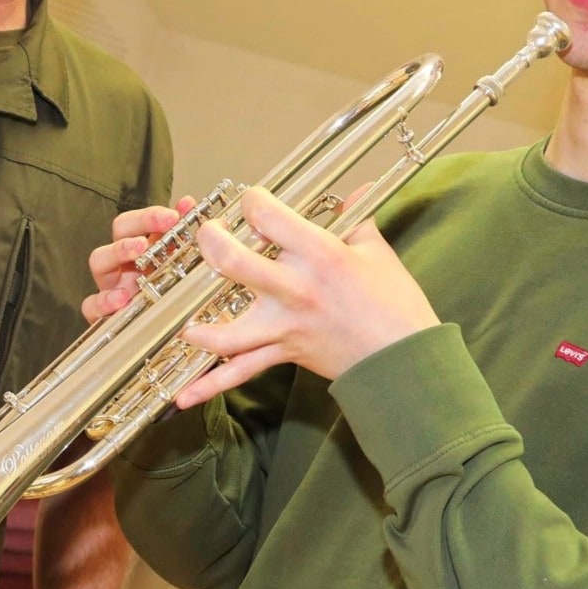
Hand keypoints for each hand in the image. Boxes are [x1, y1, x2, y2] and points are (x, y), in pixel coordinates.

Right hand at [80, 197, 195, 322]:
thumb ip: (183, 236)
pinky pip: (91, 305)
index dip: (152, 216)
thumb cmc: (171, 301)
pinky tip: (122, 299)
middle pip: (119, 231)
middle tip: (163, 225)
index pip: (138, 221)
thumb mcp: (181, 268)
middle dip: (138, 225)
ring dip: (118, 251)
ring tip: (138, 250)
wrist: (170, 341)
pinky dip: (104, 301)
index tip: (174, 216)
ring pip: (99, 260)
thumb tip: (187, 203)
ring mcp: (111, 286)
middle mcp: (124, 263)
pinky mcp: (103, 314)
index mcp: (143, 250)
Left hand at [171, 187, 437, 408]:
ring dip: (201, 328)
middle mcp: (296, 289)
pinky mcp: (284, 352)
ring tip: (184, 321)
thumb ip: (357, 220)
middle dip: (211, 242)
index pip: (269, 216)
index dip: (252, 201)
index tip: (250, 201)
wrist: (404, 358)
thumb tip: (357, 192)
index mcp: (320, 255)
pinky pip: (243, 371)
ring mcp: (285, 325)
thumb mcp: (376, 252)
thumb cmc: (395, 303)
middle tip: (208, 235)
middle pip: (235, 263)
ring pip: (229, 330)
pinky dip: (211, 386)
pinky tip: (183, 396)